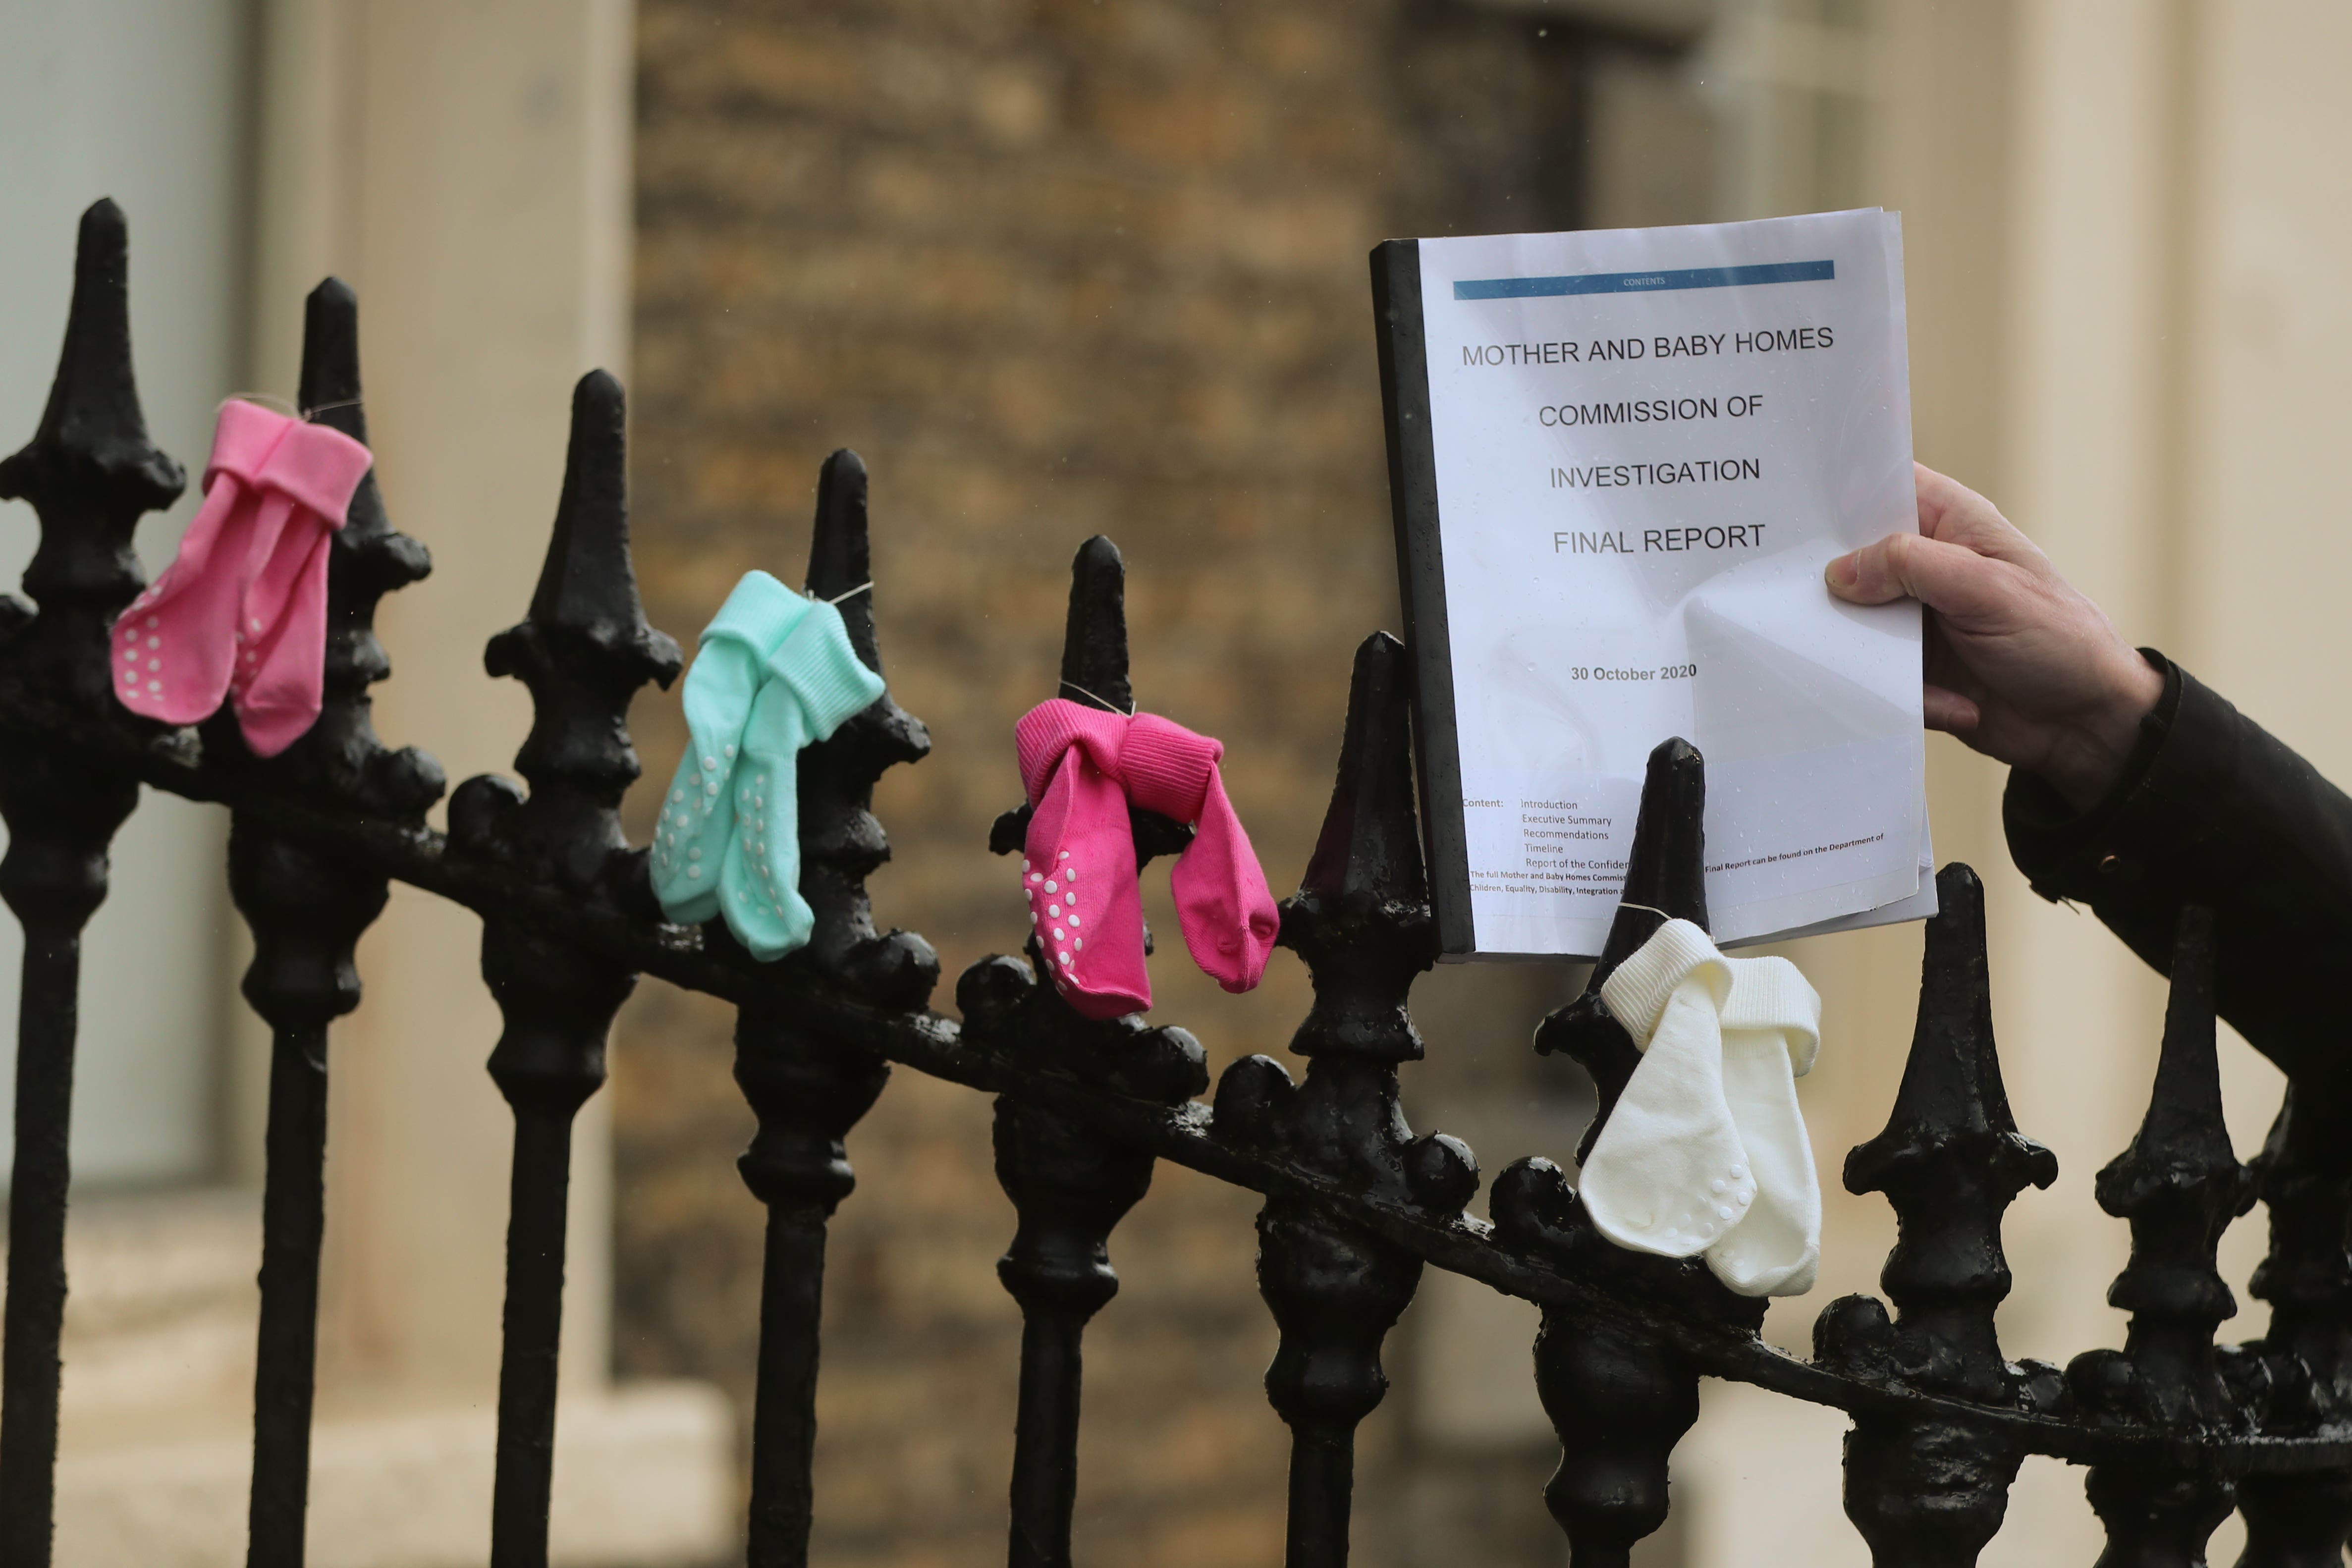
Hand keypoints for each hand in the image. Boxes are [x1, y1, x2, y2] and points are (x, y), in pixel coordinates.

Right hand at [1826, 463, 2163, 812]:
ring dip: (1865, 654)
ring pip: (1850, 623)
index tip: (1792, 512)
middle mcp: (1924, 566)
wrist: (2085, 725)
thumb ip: (1913, 566)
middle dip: (1829, 585)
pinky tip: (1957, 705)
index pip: (1881, 486)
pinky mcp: (1907, 667)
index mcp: (1949, 524)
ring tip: (1904, 671)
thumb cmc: (2059, 640)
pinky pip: (1872, 678)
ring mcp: (1912, 618)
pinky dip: (1907, 696)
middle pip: (1848, 559)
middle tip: (1813, 604)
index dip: (1837, 492)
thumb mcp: (1990, 590)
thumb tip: (1840, 570)